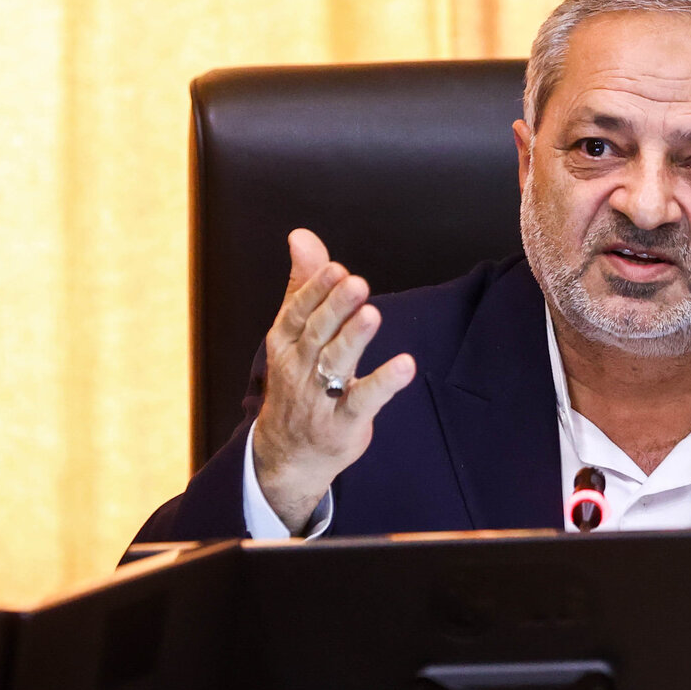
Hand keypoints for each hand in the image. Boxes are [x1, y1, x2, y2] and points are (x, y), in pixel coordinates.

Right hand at [251, 228, 415, 532]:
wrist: (288, 453)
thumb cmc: (297, 381)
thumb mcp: (294, 333)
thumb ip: (303, 283)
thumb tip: (301, 236)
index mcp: (285, 342)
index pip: (297, 312)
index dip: (315, 290)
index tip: (336, 268)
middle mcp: (298, 368)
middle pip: (317, 334)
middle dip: (336, 308)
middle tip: (357, 283)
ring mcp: (320, 398)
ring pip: (335, 365)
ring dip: (354, 339)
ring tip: (372, 315)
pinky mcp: (344, 422)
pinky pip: (364, 401)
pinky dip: (384, 383)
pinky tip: (405, 365)